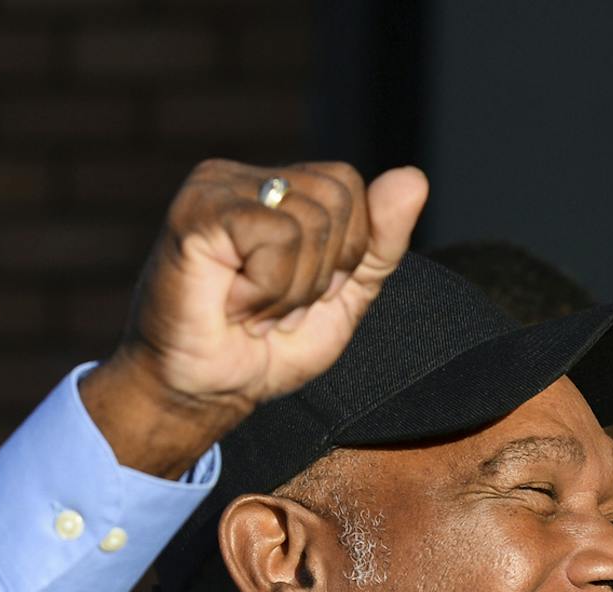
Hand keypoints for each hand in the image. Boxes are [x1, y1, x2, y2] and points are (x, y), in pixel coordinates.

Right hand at [81, 159, 427, 475]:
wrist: (203, 393)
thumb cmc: (264, 349)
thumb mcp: (344, 299)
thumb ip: (381, 244)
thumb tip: (414, 178)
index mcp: (279, 189)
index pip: (353, 191)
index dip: (343, 258)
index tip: (295, 295)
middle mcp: (246, 177)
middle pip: (338, 201)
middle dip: (319, 274)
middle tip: (269, 305)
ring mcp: (217, 186)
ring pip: (310, 223)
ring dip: (287, 290)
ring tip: (247, 308)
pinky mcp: (197, 211)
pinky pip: (275, 238)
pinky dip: (264, 290)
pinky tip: (229, 303)